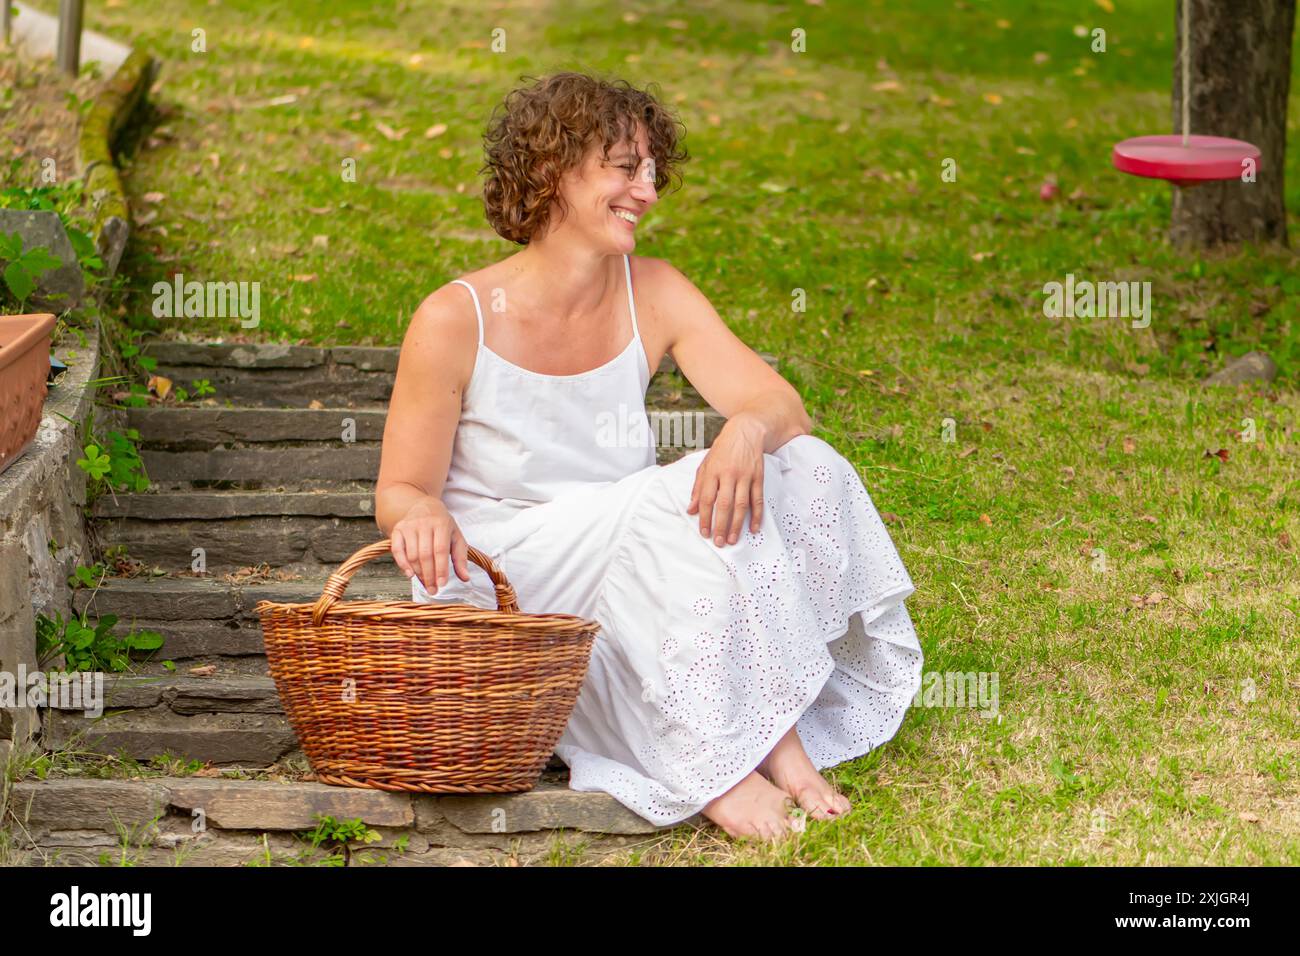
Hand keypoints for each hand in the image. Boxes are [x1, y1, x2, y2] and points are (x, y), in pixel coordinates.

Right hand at [390, 497, 471, 593]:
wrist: (424, 505)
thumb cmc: (443, 524)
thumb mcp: (456, 537)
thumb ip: (461, 558)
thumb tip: (465, 578)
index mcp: (441, 524)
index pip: (441, 550)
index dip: (441, 568)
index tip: (442, 584)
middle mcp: (424, 523)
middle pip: (425, 555)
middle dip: (429, 575)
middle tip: (433, 590)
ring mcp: (409, 526)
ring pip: (412, 555)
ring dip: (419, 573)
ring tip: (426, 584)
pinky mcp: (398, 530)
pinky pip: (397, 550)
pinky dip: (402, 564)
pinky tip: (410, 575)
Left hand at [687, 415, 765, 546]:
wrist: (746, 431)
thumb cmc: (724, 449)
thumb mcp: (706, 464)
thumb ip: (698, 487)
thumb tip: (691, 509)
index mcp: (713, 471)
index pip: (707, 498)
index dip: (705, 517)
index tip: (704, 532)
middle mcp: (729, 474)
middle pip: (724, 504)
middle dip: (720, 525)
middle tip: (718, 541)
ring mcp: (745, 476)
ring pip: (741, 504)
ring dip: (737, 524)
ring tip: (732, 539)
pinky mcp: (758, 477)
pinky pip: (757, 499)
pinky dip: (756, 515)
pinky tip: (753, 527)